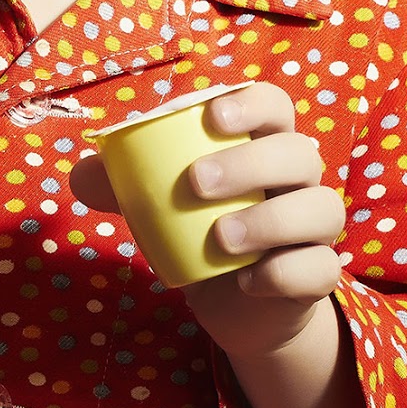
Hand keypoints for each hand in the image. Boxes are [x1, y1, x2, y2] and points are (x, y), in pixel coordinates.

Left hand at [71, 81, 344, 359]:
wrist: (234, 303)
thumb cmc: (196, 230)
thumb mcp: (157, 204)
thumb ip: (121, 184)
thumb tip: (81, 175)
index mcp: (262, 145)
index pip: (274, 105)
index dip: (251, 104)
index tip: (212, 118)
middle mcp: (298, 180)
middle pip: (300, 153)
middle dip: (250, 163)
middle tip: (195, 183)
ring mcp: (313, 229)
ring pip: (324, 209)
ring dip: (270, 220)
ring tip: (221, 237)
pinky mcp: (317, 275)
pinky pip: (321, 269)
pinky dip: (286, 273)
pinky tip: (248, 282)